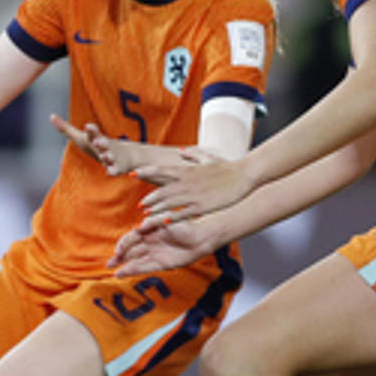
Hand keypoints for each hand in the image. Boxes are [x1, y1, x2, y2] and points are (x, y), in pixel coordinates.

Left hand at [50, 115, 133, 175]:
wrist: (125, 154)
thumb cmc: (96, 145)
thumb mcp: (81, 138)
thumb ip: (66, 128)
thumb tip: (51, 116)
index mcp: (96, 139)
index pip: (93, 133)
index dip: (91, 130)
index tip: (88, 126)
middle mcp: (105, 147)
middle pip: (103, 143)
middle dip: (101, 142)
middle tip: (97, 141)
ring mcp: (113, 157)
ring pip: (111, 157)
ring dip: (109, 156)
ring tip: (105, 156)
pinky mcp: (118, 169)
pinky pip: (118, 171)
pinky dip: (126, 171)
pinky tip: (120, 174)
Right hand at [111, 218, 217, 274]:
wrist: (200, 237)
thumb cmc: (184, 225)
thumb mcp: (167, 219)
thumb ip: (152, 222)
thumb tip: (138, 227)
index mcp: (148, 230)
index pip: (131, 238)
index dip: (123, 244)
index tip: (117, 251)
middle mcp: (149, 243)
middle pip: (131, 251)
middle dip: (119, 257)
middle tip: (109, 264)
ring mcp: (155, 254)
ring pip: (136, 260)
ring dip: (124, 265)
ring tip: (113, 271)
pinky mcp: (161, 264)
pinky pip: (144, 267)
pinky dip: (134, 270)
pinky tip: (124, 273)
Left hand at [138, 154, 253, 222]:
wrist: (243, 175)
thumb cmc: (226, 167)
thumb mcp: (208, 158)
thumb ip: (193, 155)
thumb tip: (181, 152)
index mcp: (186, 170)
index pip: (160, 169)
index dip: (144, 171)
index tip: (132, 174)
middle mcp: (186, 182)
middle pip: (161, 190)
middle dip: (149, 199)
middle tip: (140, 205)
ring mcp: (193, 195)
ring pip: (169, 203)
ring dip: (156, 210)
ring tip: (147, 216)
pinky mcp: (202, 206)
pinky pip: (183, 213)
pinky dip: (172, 218)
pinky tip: (164, 222)